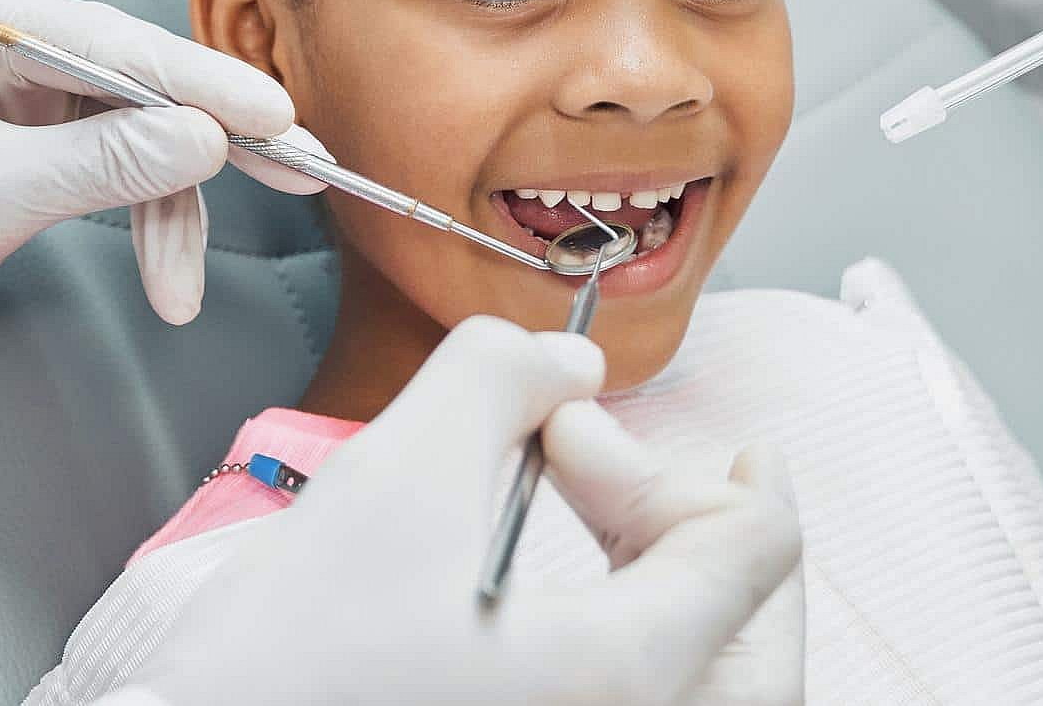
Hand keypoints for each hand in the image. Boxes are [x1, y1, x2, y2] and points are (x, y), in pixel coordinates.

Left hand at [0, 0, 323, 390]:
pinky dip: (156, 223)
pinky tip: (168, 279)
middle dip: (214, 139)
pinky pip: (131, 166)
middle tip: (299, 166)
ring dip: (178, 210)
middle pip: (142, 78)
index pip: (109, 40)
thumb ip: (97, 167)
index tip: (273, 116)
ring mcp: (31, 82)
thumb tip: (206, 141)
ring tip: (185, 284)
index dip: (201, 83)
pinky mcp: (48, 132)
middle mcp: (5, 30)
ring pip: (148, 130)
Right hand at [129, 317, 803, 705]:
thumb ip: (506, 376)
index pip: (757, 550)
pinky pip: (626, 691)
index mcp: (629, 671)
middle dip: (686, 514)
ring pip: (694, 664)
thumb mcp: (403, 468)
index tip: (641, 429)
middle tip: (592, 457)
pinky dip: (619, 625)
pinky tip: (535, 578)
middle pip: (742, 619)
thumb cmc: (285, 662)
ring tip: (571, 505)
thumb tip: (569, 368)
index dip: (717, 462)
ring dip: (660, 572)